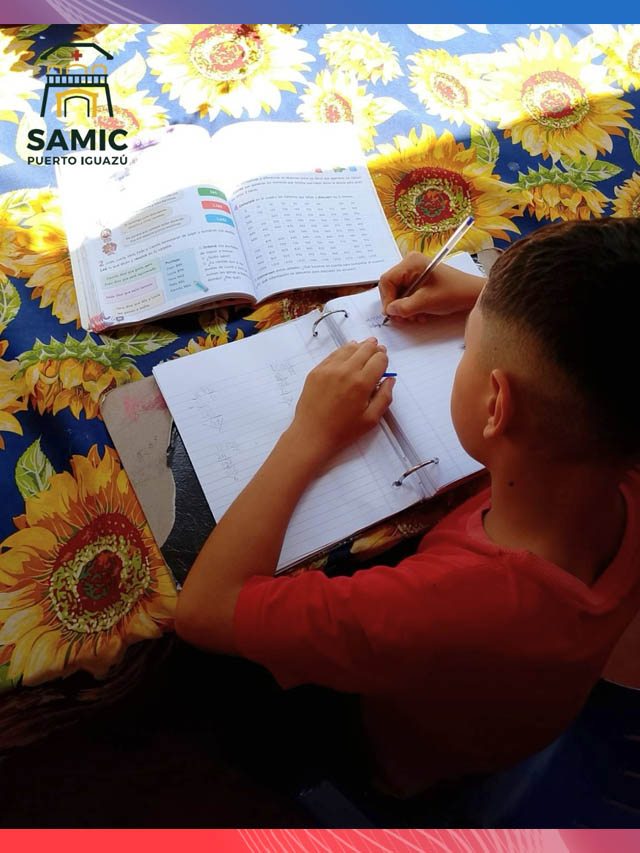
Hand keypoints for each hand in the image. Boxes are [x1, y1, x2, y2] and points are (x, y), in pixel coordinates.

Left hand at [288, 339, 393, 460]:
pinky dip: (344, 351)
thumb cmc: (343, 431)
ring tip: (365, 346)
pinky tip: (348, 352)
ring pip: (349, 348)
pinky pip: (333, 354)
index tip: (384, 361)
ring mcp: (329, 369)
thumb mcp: (371, 419)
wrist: (312, 435)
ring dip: (360, 347)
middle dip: (374, 349)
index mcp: (361, 383)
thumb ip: (385, 397)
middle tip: (378, 350)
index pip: (379, 359)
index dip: (384, 358)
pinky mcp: (316, 371)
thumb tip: (390, 379)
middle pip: (365, 349)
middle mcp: (345, 371)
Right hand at [379, 252, 484, 321]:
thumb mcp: (425, 302)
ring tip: (416, 316)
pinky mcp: (419, 278)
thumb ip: (403, 307)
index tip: (392, 314)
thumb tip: (389, 311)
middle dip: (397, 305)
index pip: (387, 281)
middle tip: (404, 318)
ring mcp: (415, 270)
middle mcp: (410, 263)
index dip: (387, 299)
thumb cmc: (453, 293)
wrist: (471, 293)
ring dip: (404, 307)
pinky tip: (420, 312)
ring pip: (399, 292)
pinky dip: (411, 305)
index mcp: (411, 262)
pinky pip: (407, 292)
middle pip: (391, 286)